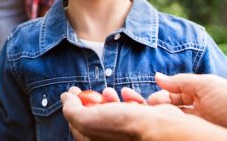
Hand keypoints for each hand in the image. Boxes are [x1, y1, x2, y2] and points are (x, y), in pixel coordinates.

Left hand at [61, 86, 184, 140]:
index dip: (73, 106)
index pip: (77, 125)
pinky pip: (133, 109)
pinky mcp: (144, 124)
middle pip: (96, 118)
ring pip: (114, 112)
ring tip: (110, 92)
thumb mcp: (86, 119)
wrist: (160, 129)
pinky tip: (128, 94)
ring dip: (110, 98)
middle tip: (93, 92)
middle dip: (92, 101)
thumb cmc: (124, 128)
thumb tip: (65, 99)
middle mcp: (112, 140)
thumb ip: (72, 110)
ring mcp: (128, 133)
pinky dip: (130, 99)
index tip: (73, 91)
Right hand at [147, 73, 226, 135]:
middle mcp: (199, 109)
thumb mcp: (206, 85)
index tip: (147, 102)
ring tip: (150, 120)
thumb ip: (181, 82)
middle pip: (170, 109)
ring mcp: (201, 124)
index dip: (158, 97)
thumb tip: (158, 76)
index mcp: (199, 92)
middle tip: (144, 112)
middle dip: (155, 108)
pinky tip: (163, 127)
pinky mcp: (203, 135)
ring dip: (162, 118)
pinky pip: (184, 131)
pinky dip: (173, 129)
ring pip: (175, 121)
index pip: (172, 95)